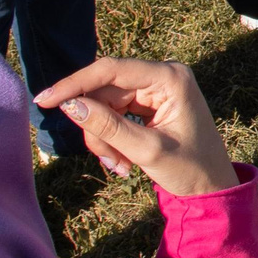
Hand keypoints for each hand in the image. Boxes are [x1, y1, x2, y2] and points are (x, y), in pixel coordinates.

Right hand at [33, 57, 239, 196]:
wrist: (212, 186)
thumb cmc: (190, 169)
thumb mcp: (147, 150)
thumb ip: (108, 127)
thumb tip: (70, 105)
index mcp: (170, 78)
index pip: (111, 70)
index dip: (75, 84)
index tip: (44, 100)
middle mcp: (163, 76)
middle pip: (105, 92)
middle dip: (97, 127)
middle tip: (107, 160)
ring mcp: (156, 89)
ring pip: (105, 106)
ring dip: (104, 138)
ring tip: (121, 166)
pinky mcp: (149, 103)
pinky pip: (114, 115)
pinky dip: (112, 139)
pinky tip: (123, 162)